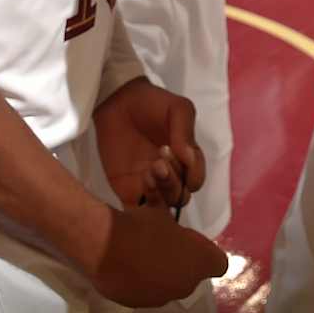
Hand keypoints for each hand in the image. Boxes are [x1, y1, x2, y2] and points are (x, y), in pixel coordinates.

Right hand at [87, 204, 228, 307]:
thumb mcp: (165, 216)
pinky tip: (128, 267)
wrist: (107, 247)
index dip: (207, 253)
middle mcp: (187, 285)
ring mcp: (163, 298)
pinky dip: (142, 282)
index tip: (191, 243)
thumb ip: (176, 230)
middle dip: (182, 263)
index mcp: (201, 261)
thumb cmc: (143, 226)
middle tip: (165, 245)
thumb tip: (171, 233)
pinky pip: (147, 291)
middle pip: (192, 276)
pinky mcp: (139, 304)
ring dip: (162, 274)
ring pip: (169, 285)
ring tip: (143, 256)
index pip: (218, 263)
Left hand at [93, 77, 205, 210]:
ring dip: (161, 191)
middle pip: (181, 196)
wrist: (117, 102)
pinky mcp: (127, 190)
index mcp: (185, 158)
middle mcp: (169, 175)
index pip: (196, 179)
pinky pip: (138, 211)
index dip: (192, 173)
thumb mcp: (177, 109)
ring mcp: (148, 184)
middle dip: (174, 183)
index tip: (178, 153)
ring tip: (149, 170)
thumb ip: (185, 132)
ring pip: (163, 206)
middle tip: (160, 162)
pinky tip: (141, 181)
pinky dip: (143, 205)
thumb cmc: (151, 103)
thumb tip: (189, 159)